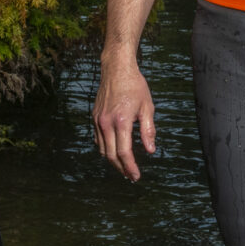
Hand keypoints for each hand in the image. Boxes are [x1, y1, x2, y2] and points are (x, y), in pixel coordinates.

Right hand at [94, 57, 156, 179]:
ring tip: (124, 167)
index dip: (130, 167)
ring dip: (112, 160)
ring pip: (102, 149)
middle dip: (121, 168)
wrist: (116, 69)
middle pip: (111, 155)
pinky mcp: (94, 117)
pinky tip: (114, 151)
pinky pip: (98, 139)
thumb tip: (150, 151)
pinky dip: (105, 149)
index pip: (123, 152)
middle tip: (131, 176)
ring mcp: (98, 120)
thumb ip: (148, 130)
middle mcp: (106, 122)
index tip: (136, 176)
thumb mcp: (147, 107)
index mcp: (121, 121)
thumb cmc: (135, 86)